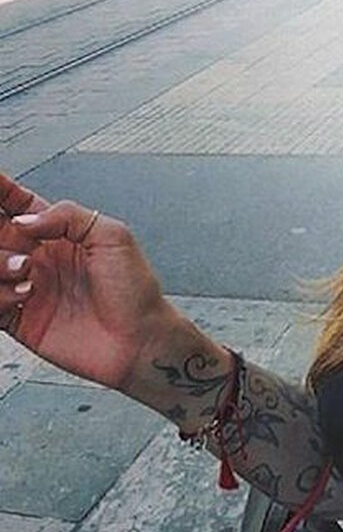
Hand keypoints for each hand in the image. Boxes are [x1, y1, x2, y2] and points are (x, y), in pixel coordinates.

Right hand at [0, 172, 171, 390]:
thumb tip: (24, 219)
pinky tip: (23, 295)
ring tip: (25, 271)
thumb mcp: (113, 237)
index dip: (2, 191)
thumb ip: (68, 217)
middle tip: (7, 238)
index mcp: (62, 233)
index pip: (20, 205)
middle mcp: (40, 258)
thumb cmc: (136, 290)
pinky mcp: (20, 319)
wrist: (139, 340)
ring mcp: (28, 287)